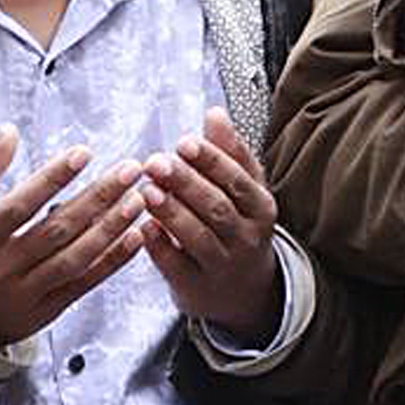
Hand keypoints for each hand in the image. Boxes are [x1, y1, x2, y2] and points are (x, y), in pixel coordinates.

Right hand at [0, 125, 150, 349]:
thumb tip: (9, 131)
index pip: (18, 207)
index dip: (52, 179)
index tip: (84, 152)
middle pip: (56, 231)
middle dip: (98, 198)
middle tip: (131, 168)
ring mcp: (24, 295)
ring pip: (75, 259)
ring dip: (111, 228)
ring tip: (140, 198)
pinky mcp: (46, 312)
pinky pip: (84, 284)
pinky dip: (113, 260)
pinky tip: (136, 235)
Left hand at [139, 106, 284, 338]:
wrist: (242, 290)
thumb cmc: (238, 226)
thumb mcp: (244, 190)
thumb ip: (229, 152)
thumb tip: (215, 113)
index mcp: (261, 207)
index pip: (238, 180)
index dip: (211, 161)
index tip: (184, 142)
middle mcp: (247, 237)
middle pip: (217, 207)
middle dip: (185, 183)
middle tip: (155, 162)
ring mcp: (223, 265)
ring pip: (198, 236)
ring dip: (171, 212)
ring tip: (146, 190)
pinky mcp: (197, 286)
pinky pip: (177, 266)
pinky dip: (160, 246)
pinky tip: (143, 227)